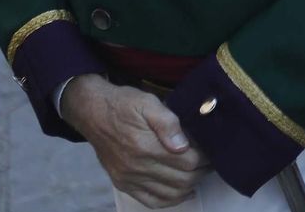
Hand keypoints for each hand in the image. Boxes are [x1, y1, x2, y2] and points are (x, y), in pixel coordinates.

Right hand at [60, 75, 209, 207]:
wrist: (92, 112)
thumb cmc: (123, 104)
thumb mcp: (147, 103)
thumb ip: (167, 123)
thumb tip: (183, 146)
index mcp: (145, 147)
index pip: (188, 161)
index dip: (205, 158)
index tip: (212, 150)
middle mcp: (136, 167)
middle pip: (182, 180)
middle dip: (201, 172)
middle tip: (209, 161)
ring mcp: (129, 178)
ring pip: (170, 194)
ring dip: (190, 186)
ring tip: (198, 172)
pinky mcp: (123, 184)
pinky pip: (151, 201)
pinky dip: (171, 200)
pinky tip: (183, 191)